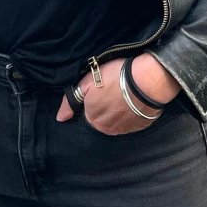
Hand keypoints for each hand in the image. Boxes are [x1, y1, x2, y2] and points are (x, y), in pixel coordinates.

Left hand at [56, 54, 179, 133]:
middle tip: (115, 89)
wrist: (147, 81)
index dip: (95, 99)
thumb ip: (71, 100)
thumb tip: (60, 118)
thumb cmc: (116, 77)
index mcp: (93, 119)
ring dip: (120, 111)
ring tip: (126, 94)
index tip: (103, 87)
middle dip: (107, 107)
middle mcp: (107, 129)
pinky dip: (133, 113)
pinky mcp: (141, 126)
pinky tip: (136, 100)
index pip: (89, 112)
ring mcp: (126, 129)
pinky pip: (133, 121)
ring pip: (118, 121)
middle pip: (103, 118)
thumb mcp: (88, 82)